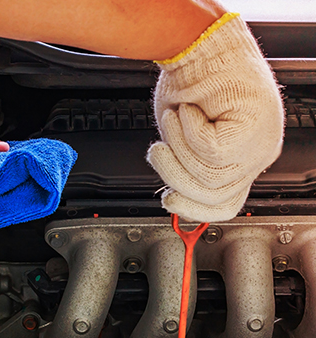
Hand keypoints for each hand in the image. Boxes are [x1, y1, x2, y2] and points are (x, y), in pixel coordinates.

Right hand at [148, 13, 284, 221]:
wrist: (197, 45)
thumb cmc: (192, 84)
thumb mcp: (183, 139)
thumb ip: (188, 169)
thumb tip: (176, 196)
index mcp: (243, 158)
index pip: (227, 204)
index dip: (194, 209)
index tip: (170, 201)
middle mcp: (257, 153)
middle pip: (216, 195)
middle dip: (176, 176)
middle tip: (158, 151)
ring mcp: (261, 141)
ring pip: (211, 176)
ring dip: (180, 147)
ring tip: (175, 120)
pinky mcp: (255, 127)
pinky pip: (212, 151)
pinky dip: (190, 130)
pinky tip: (190, 111)